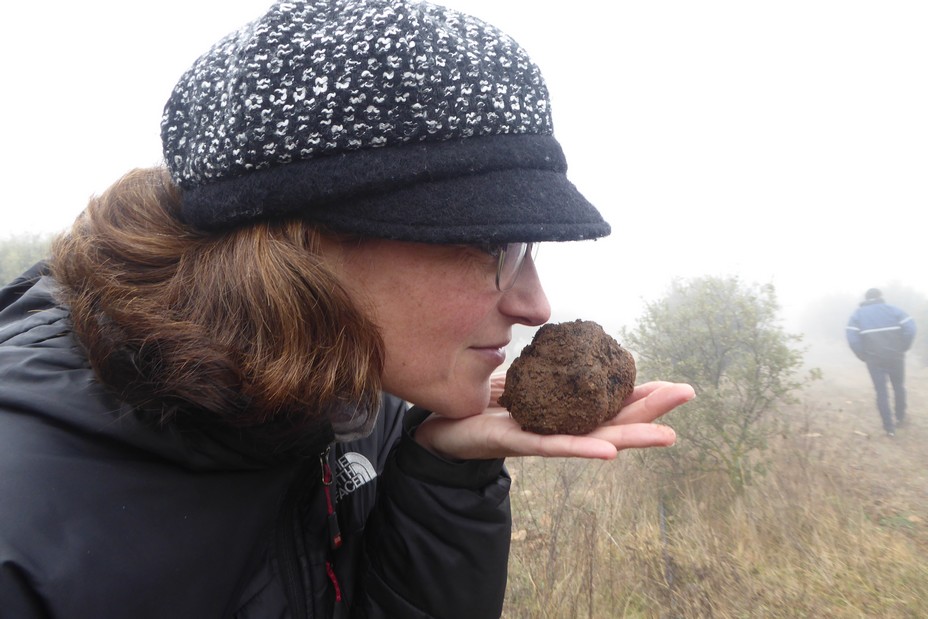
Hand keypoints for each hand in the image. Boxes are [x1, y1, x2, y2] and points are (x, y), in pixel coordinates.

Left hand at [414, 380, 694, 460]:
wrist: (442, 425)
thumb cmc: (483, 403)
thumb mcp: (521, 376)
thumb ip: (546, 365)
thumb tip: (568, 342)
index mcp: (565, 411)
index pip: (610, 403)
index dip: (641, 394)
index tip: (675, 385)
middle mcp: (561, 428)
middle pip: (612, 420)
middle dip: (651, 410)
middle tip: (687, 395)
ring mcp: (544, 440)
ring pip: (594, 440)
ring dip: (631, 437)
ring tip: (667, 435)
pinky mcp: (518, 443)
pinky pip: (554, 448)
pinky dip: (582, 450)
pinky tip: (609, 452)